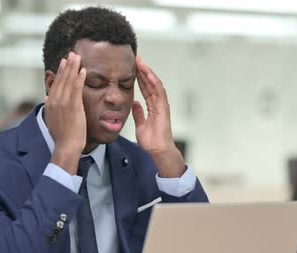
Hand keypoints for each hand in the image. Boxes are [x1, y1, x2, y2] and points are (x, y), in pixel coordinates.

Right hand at [45, 52, 86, 174]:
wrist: (66, 146)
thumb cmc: (61, 136)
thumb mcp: (52, 119)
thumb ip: (50, 107)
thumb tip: (47, 97)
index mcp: (50, 103)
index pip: (56, 83)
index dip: (61, 72)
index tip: (64, 62)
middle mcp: (55, 100)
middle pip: (62, 79)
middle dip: (67, 65)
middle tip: (71, 54)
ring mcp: (64, 103)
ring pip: (69, 81)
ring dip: (73, 68)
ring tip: (77, 57)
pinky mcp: (73, 106)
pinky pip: (77, 89)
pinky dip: (79, 79)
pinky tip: (83, 70)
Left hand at [132, 56, 184, 177]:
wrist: (158, 150)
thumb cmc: (151, 140)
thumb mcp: (140, 125)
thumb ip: (138, 114)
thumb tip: (135, 103)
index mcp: (153, 107)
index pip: (146, 89)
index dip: (139, 78)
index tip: (132, 68)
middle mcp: (158, 104)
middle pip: (150, 84)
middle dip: (143, 71)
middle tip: (136, 59)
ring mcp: (162, 105)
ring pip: (155, 84)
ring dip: (148, 73)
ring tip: (140, 62)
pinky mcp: (163, 108)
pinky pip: (159, 92)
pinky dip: (154, 82)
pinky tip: (148, 74)